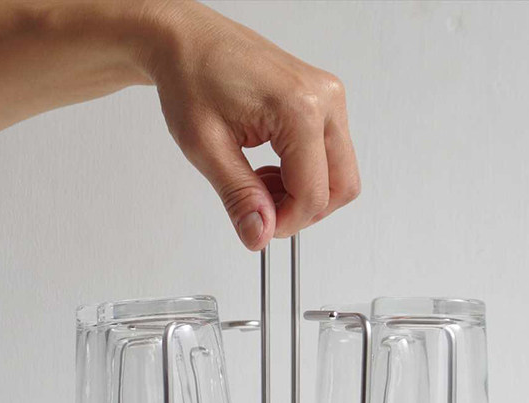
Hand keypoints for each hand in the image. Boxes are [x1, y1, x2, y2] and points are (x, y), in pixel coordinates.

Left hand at [144, 0, 360, 249]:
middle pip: (342, 187)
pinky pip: (330, 157)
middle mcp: (325, 100)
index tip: (257, 227)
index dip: (286, 223)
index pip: (314, 194)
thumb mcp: (206, 147)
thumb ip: (238, 196)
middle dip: (302, 211)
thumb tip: (259, 235)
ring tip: (258, 183)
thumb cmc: (191, 78)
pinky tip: (269, 168)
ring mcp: (328, 98)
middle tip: (260, 208)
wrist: (186, 41)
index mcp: (300, 108)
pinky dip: (303, 175)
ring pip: (339, 175)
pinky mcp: (322, 102)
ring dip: (303, 194)